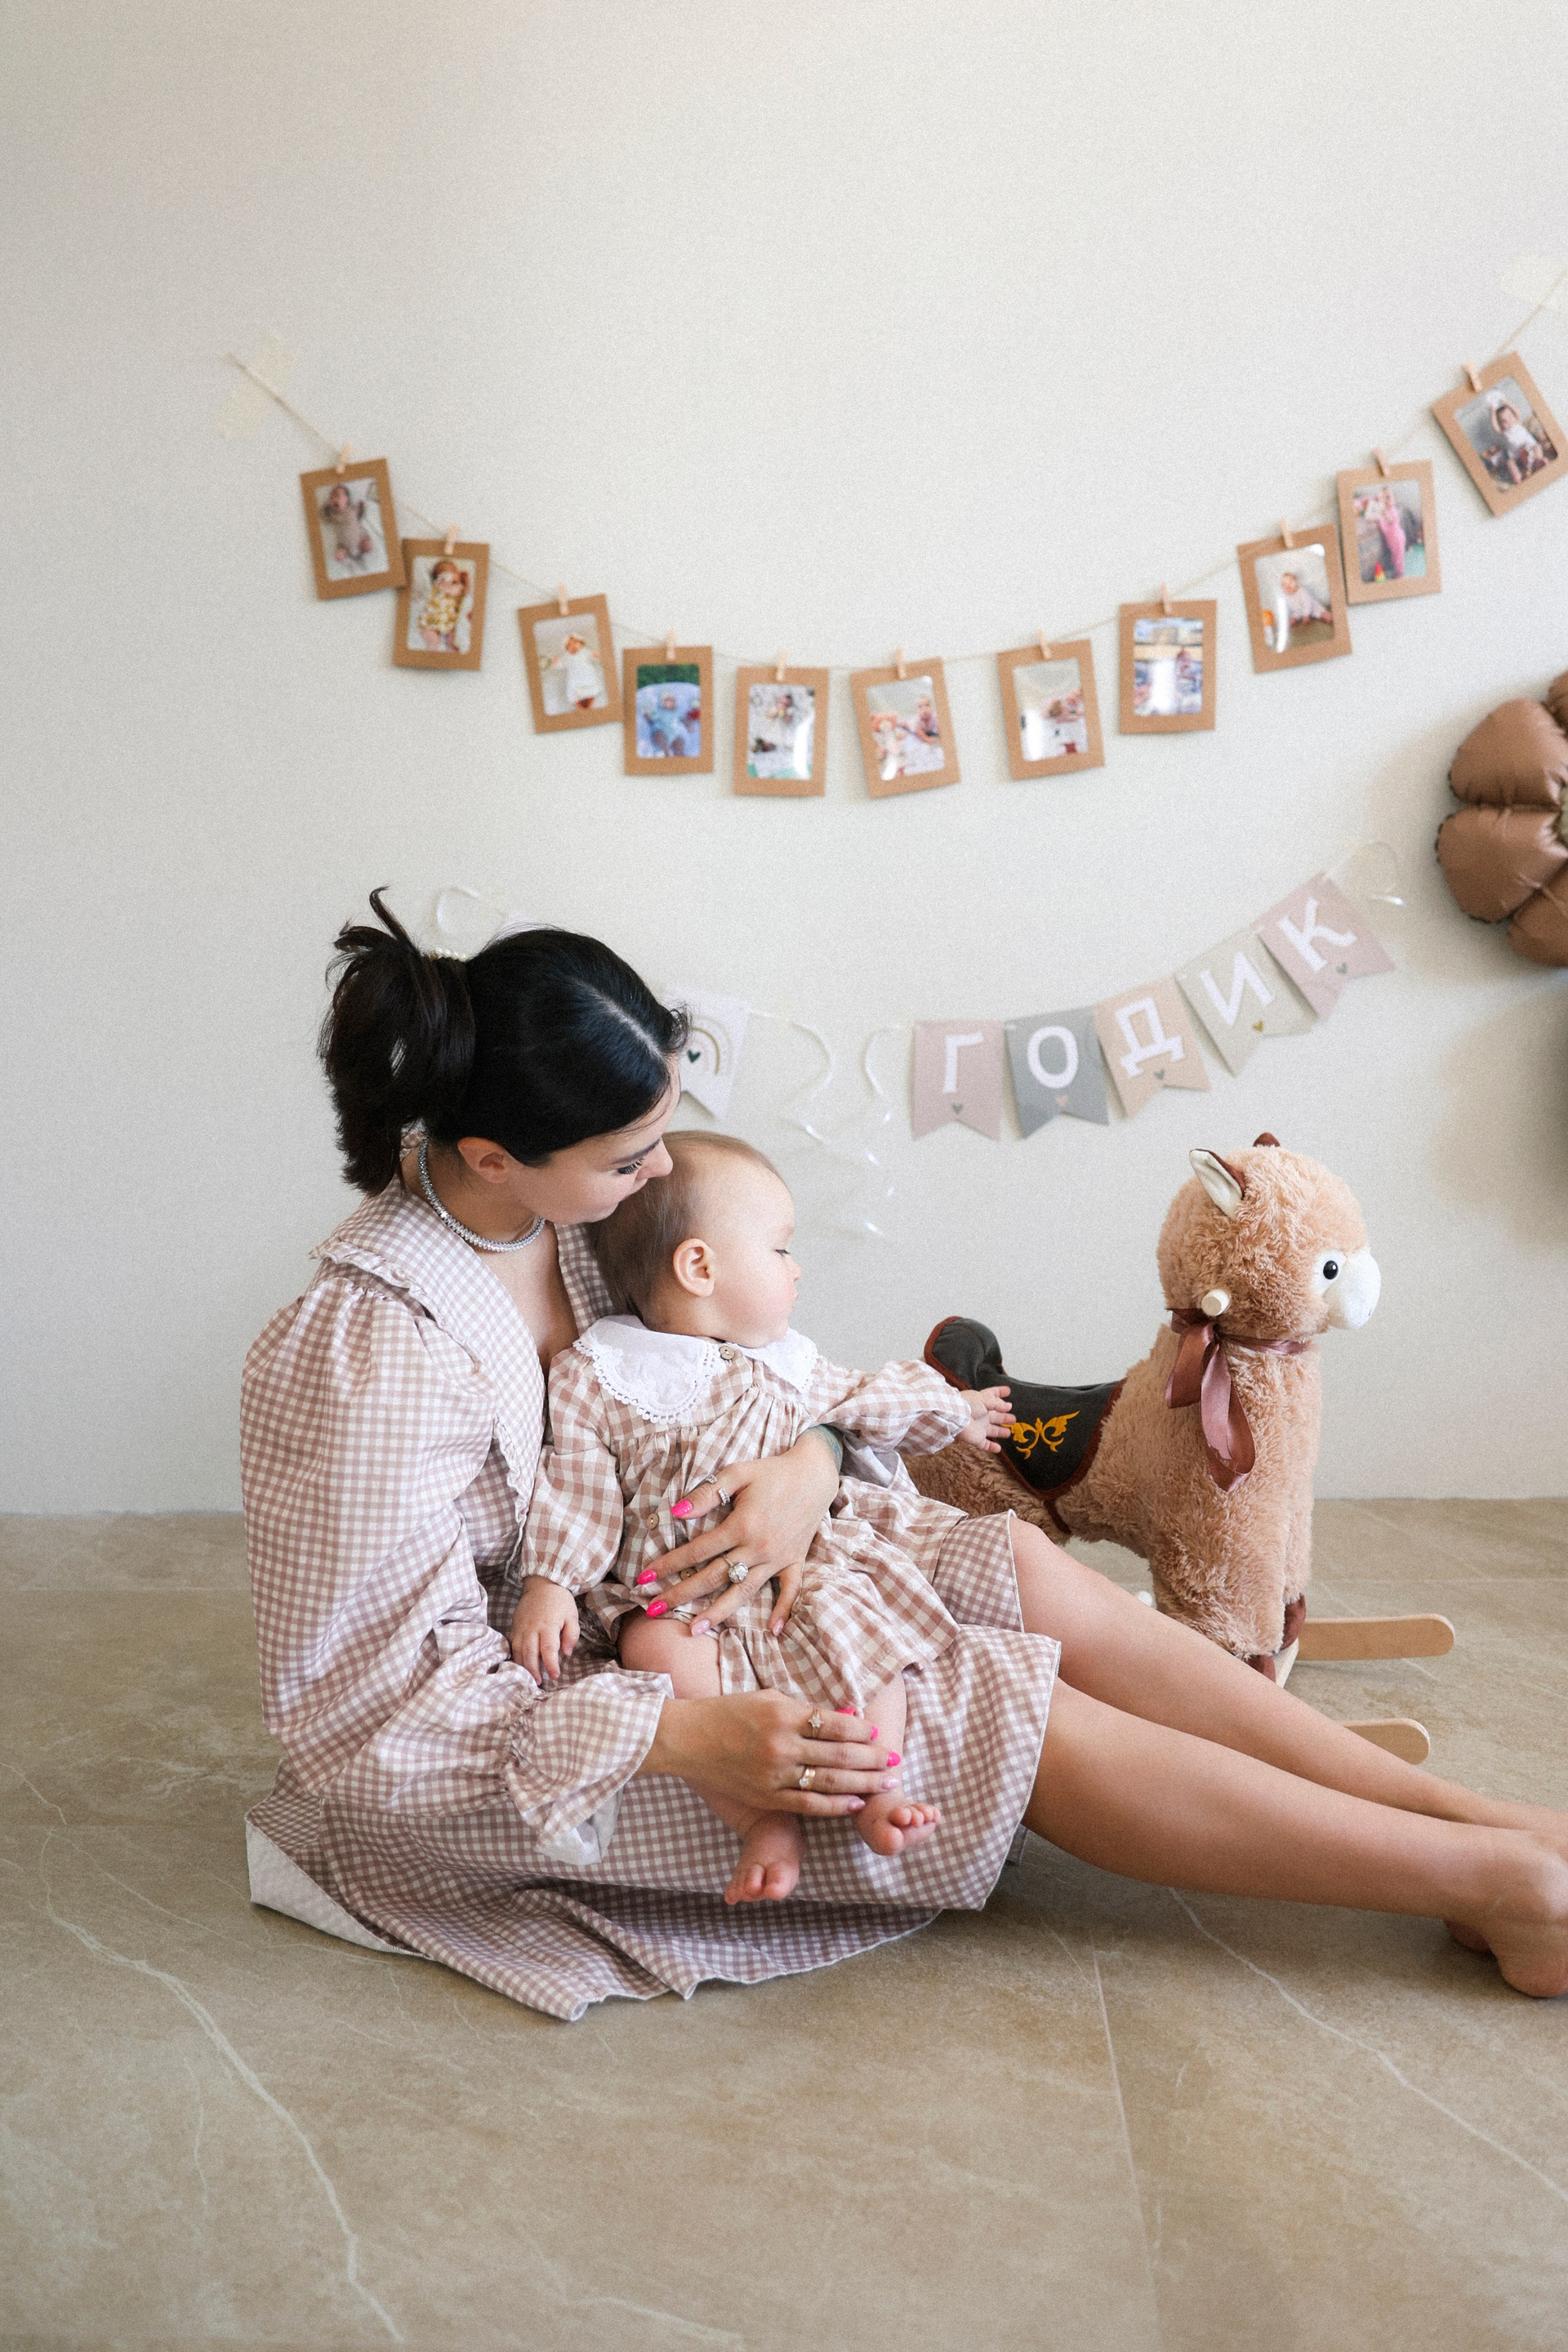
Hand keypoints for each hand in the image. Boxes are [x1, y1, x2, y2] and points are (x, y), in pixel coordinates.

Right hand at [509, 1576, 579, 1684]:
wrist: (542, 1584)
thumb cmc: (560, 1601)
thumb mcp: (572, 1616)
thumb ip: (571, 1635)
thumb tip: (566, 1653)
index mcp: (548, 1625)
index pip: (548, 1650)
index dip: (551, 1666)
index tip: (555, 1676)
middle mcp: (532, 1627)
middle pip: (530, 1654)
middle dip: (534, 1671)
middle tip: (539, 1682)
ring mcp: (521, 1627)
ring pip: (518, 1651)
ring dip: (523, 1666)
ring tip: (529, 1677)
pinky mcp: (514, 1626)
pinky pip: (512, 1644)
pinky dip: (515, 1656)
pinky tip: (520, 1664)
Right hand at [636, 1689, 892, 1815]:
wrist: (687, 1739)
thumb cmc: (729, 1712)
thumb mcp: (769, 1698)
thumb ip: (807, 1710)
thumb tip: (848, 1717)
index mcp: (782, 1714)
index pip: (835, 1723)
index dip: (861, 1729)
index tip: (877, 1731)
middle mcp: (781, 1746)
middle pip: (839, 1754)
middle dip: (873, 1758)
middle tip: (895, 1759)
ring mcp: (774, 1775)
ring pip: (830, 1782)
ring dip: (864, 1782)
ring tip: (887, 1781)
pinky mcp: (767, 1797)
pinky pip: (809, 1805)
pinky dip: (836, 1806)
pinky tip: (856, 1802)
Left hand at [643, 1438, 838, 1620]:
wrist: (815, 1473)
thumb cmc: (772, 1471)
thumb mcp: (738, 1472)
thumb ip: (708, 1493)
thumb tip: (677, 1512)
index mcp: (742, 1525)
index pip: (697, 1551)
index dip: (669, 1564)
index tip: (644, 1576)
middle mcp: (758, 1548)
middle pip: (713, 1578)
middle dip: (681, 1595)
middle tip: (653, 1610)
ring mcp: (778, 1558)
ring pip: (744, 1592)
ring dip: (718, 1612)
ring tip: (695, 1629)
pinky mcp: (795, 1561)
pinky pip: (790, 1590)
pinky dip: (783, 1610)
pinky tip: (773, 1630)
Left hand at [956, 1384, 1011, 1454]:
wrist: (955, 1418)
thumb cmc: (968, 1405)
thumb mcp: (984, 1400)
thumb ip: (998, 1404)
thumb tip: (1009, 1406)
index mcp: (981, 1402)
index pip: (992, 1395)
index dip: (1000, 1392)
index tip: (1008, 1391)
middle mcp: (981, 1415)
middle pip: (995, 1416)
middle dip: (1004, 1417)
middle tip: (1013, 1418)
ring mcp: (979, 1428)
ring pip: (992, 1430)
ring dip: (1000, 1432)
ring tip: (1008, 1433)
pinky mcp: (977, 1439)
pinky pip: (985, 1445)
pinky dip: (992, 1448)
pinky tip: (998, 1448)